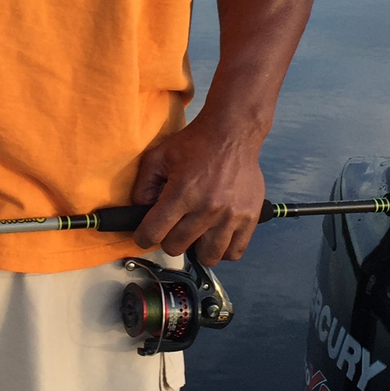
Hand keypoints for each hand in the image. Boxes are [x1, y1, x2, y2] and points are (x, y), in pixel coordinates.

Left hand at [130, 113, 265, 265]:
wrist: (232, 133)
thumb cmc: (196, 143)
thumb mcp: (158, 156)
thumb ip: (143, 186)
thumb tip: (140, 211)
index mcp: (182, 193)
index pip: (154, 234)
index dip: (143, 237)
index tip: (145, 235)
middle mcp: (206, 208)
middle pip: (176, 248)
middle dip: (169, 238)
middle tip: (173, 226)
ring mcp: (230, 216)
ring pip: (207, 257)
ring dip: (197, 248)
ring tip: (196, 232)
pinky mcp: (249, 218)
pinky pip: (234, 252)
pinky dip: (223, 249)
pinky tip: (216, 234)